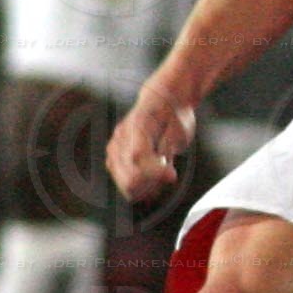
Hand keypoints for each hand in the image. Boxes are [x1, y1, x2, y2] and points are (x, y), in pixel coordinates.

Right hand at [106, 79, 196, 201]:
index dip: (156, 172)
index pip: (137, 157)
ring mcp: (114, 149)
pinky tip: (154, 178)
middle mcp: (120, 138)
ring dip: (147, 187)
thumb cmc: (173, 116)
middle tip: (168, 172)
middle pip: (129, 177)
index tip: (173, 173)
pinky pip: (125, 184)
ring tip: (161, 172)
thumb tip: (169, 176)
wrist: (163, 104)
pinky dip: (142, 187)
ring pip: (126, 185)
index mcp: (136, 124)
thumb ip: (169, 152)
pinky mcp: (114, 160)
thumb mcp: (179, 131)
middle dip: (152, 183)